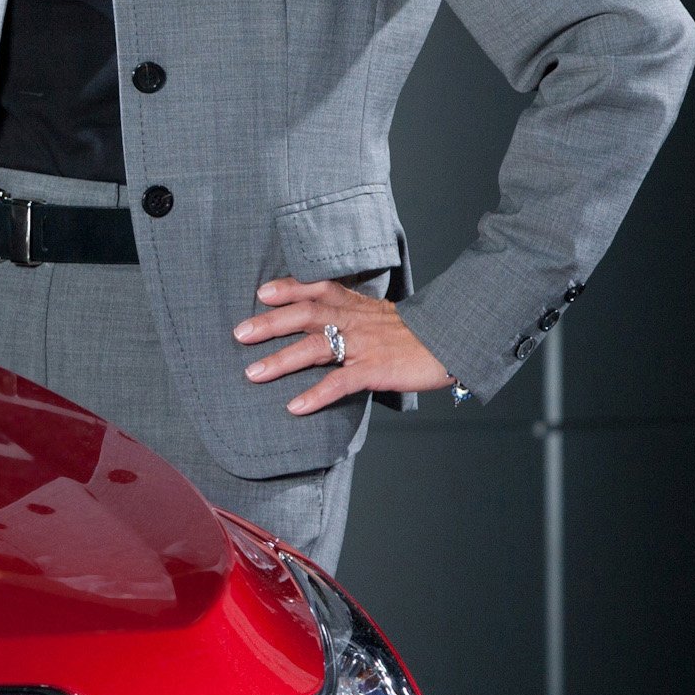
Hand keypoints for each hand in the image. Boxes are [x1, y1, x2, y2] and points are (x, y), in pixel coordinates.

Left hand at [234, 277, 452, 414]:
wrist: (455, 341)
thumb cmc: (417, 332)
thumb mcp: (382, 315)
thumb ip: (354, 315)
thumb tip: (329, 323)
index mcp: (356, 305)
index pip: (317, 289)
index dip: (289, 288)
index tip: (262, 292)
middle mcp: (354, 321)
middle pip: (305, 315)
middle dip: (269, 323)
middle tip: (239, 333)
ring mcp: (363, 345)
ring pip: (314, 348)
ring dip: (281, 361)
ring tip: (252, 374)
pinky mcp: (374, 369)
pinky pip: (339, 383)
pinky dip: (315, 395)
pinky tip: (294, 407)